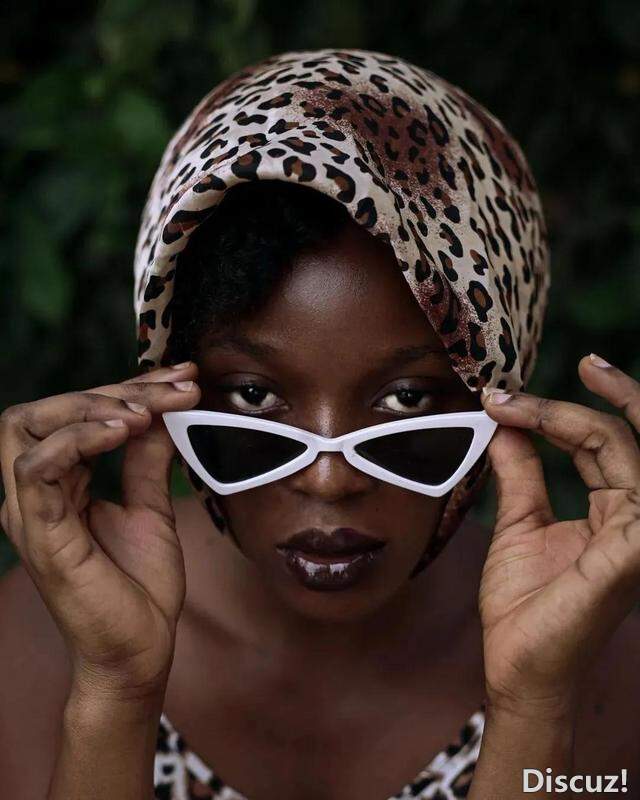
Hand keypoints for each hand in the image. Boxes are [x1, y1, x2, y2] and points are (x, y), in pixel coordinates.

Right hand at [0, 362, 200, 700]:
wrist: (139, 651)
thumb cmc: (140, 587)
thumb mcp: (151, 508)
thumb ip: (148, 460)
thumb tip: (161, 412)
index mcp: (59, 486)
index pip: (75, 415)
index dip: (126, 387)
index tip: (182, 377)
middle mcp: (36, 493)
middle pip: (44, 411)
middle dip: (109, 389)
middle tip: (169, 389)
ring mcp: (31, 512)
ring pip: (28, 427)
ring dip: (89, 407)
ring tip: (143, 412)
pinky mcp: (39, 534)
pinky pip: (36, 468)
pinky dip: (76, 439)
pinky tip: (122, 431)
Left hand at [478, 354, 639, 717]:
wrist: (519, 665)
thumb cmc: (526, 605)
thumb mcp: (520, 523)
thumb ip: (521, 473)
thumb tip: (506, 426)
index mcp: (615, 511)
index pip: (603, 443)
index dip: (559, 413)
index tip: (504, 398)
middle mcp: (635, 517)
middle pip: (621, 437)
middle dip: (583, 400)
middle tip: (543, 377)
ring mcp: (638, 534)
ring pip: (627, 449)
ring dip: (572, 418)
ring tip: (520, 403)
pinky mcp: (632, 550)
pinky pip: (634, 487)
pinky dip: (591, 444)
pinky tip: (541, 427)